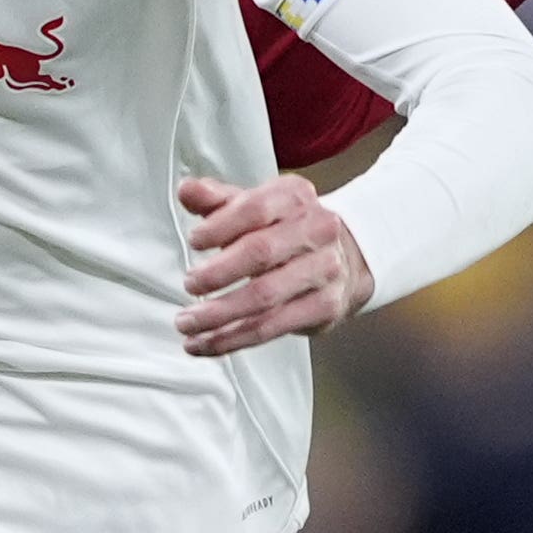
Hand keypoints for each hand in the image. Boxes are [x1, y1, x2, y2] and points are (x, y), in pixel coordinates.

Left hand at [176, 171, 371, 357]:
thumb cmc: (289, 230)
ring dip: (219, 314)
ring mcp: (324, 271)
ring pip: (264, 297)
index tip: (195, 240)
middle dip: (218, 273)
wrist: (344, 257)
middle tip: (190, 284)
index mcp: (294, 198)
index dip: (220, 225)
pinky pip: (272, 327)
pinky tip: (207, 341)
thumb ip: (218, 200)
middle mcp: (316, 231)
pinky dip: (233, 338)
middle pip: (261, 253)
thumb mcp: (256, 206)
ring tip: (187, 322)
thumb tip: (188, 191)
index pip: (256, 208)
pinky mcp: (324, 307)